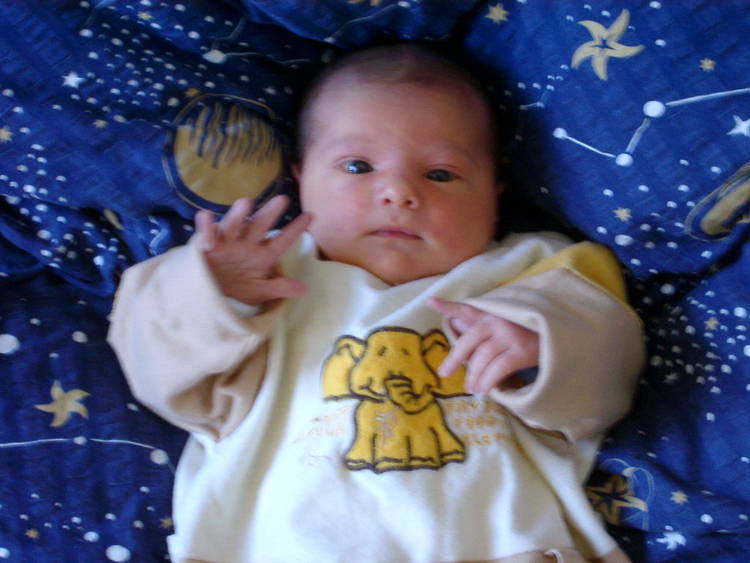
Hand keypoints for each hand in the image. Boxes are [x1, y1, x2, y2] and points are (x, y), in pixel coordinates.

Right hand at [195, 195, 311, 304]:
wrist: (206, 292)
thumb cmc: (236, 287)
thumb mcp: (258, 291)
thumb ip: (278, 288)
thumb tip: (304, 290)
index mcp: (262, 255)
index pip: (282, 241)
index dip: (295, 229)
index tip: (311, 215)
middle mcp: (246, 244)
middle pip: (260, 226)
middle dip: (270, 213)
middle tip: (283, 199)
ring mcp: (226, 242)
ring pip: (234, 225)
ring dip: (239, 214)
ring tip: (246, 202)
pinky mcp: (206, 245)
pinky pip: (207, 233)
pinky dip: (207, 228)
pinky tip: (207, 218)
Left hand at [426, 297, 538, 394]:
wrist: (558, 340)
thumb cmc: (526, 334)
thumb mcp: (502, 326)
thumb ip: (481, 328)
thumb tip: (456, 327)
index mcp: (491, 315)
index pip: (466, 309)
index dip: (448, 306)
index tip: (429, 302)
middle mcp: (498, 321)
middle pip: (470, 340)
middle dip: (455, 358)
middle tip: (444, 374)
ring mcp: (511, 335)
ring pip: (483, 357)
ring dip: (474, 376)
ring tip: (471, 389)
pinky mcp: (522, 350)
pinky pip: (499, 368)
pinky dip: (488, 380)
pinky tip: (484, 390)